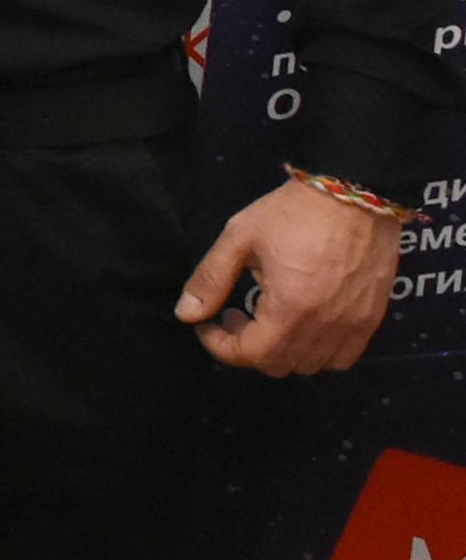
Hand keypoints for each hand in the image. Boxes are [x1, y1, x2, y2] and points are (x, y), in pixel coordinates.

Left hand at [175, 177, 399, 374]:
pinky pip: (343, 357)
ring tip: (267, 316)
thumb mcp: (240, 237)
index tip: (207, 323)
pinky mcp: (372, 319)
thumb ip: (211, 279)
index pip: (251, 355)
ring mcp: (354, 326)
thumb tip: (187, 315)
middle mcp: (326, 326)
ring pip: (311, 366)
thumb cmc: (293, 212)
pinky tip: (302, 323)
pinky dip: (317, 352)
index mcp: (292, 308)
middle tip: (235, 314)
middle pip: (279, 365)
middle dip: (247, 347)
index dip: (220, 346)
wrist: (354, 193)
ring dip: (281, 351)